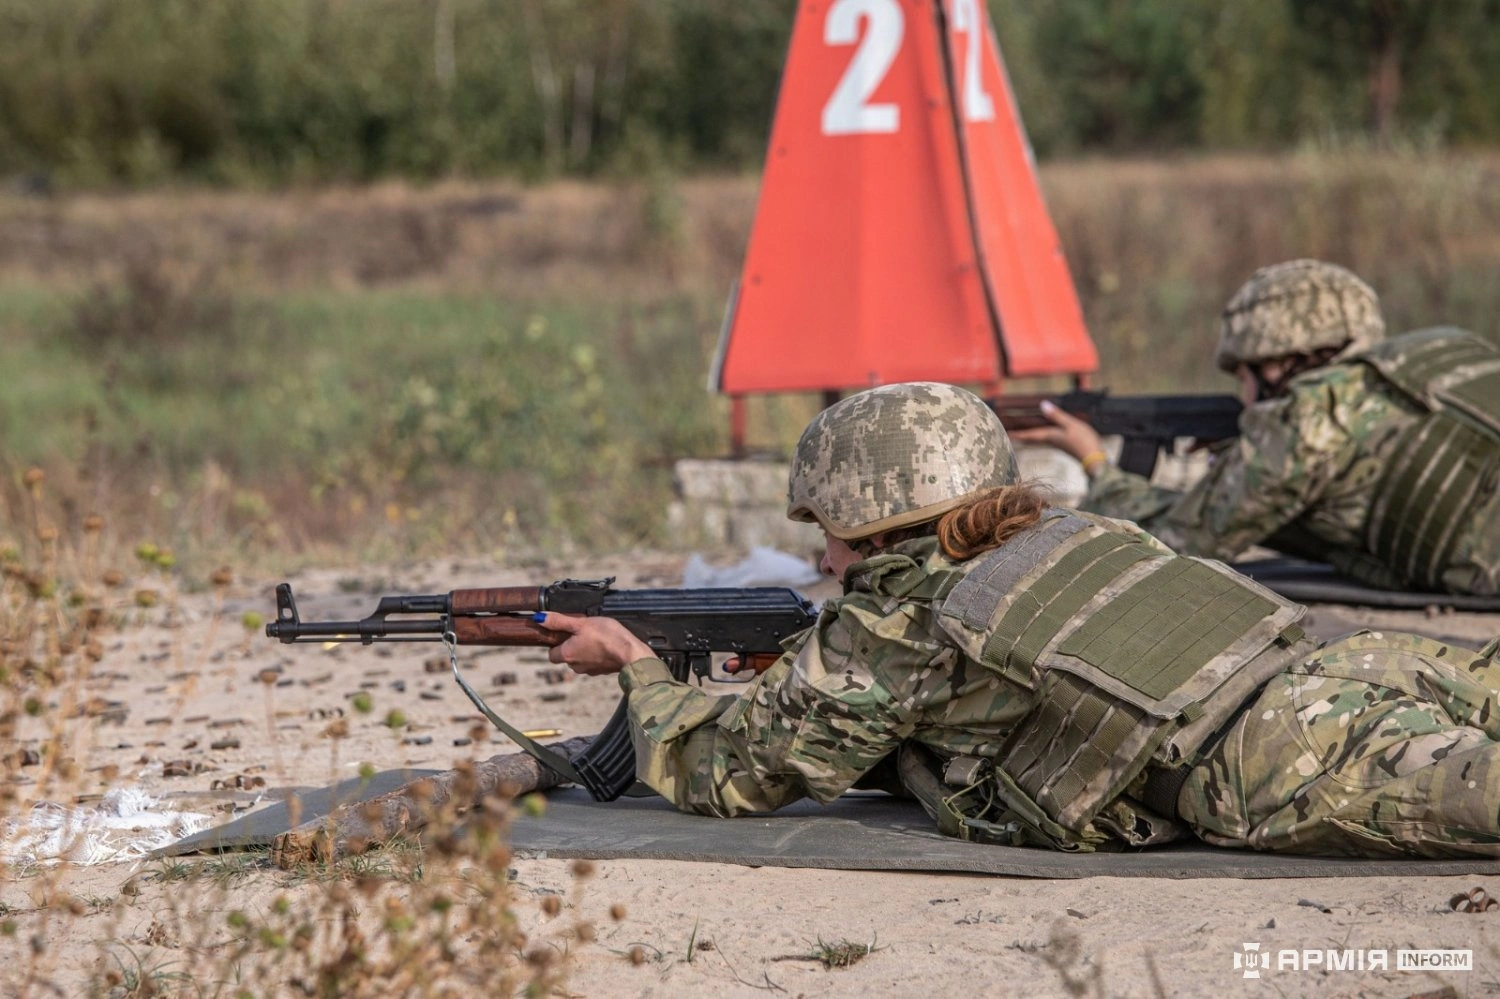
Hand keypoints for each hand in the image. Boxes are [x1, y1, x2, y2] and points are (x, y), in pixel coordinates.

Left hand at [535, 612, 655, 675]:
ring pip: (580, 660)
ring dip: (585, 650)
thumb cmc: (607, 636)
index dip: (556, 643)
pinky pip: (594, 662)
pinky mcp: (602, 671)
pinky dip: (597, 655)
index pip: (551, 654)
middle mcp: (575, 666)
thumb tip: (539, 618)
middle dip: (572, 645)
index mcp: (566, 655)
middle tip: (583, 632)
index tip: (565, 633)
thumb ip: (559, 621)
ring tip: (597, 637)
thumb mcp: (581, 623)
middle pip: (566, 656)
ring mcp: (589, 670)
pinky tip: (606, 645)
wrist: (631, 654)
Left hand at [1008, 400, 1104, 463]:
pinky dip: (1042, 435)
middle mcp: (1051, 441)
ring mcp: (1058, 444)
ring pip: (1040, 438)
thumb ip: (1057, 416)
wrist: (1095, 459)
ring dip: (1031, 434)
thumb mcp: (1071, 425)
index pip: (1030, 434)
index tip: (1006, 434)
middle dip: (1021, 434)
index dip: (1018, 433)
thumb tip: (1043, 405)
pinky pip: (1049, 438)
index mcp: (1050, 435)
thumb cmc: (1083, 441)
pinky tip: (1044, 433)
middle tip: (1011, 432)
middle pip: (1032, 437)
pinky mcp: (1065, 445)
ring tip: (1023, 432)